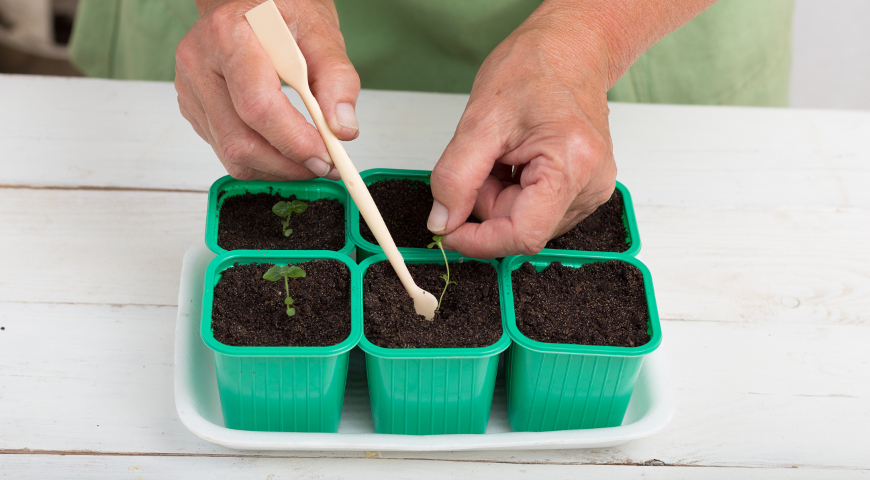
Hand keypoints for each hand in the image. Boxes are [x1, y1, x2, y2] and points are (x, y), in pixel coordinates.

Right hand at [175, 0, 359, 180]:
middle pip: (240, 140)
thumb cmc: (282, 12)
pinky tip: (283, 146)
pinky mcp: (194, 109)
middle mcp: (200, 63)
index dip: (294, 140)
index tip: (326, 154)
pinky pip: (226, 151)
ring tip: (307, 158)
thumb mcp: (320, 32)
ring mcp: (191, 89)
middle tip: (324, 164)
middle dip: (288, 164)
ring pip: (232, 154)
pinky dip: (261, 160)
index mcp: (229, 36)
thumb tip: (342, 130)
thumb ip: (337, 80)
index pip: (258, 106)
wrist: (249, 2)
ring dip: (276, 168)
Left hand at [426, 7, 616, 258]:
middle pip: (520, 227)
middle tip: (483, 159)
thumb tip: (443, 221)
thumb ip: (455, 177)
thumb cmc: (535, 69)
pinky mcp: (583, 190)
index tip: (447, 230)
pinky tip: (515, 160)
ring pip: (524, 221)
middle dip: (487, 203)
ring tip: (503, 153)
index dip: (479, 241)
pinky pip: (534, 210)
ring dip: (498, 197)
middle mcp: (591, 185)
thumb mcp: (479, 120)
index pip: (523, 235)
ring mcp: (591, 190)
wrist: (569, 49)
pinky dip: (512, 191)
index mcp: (572, 165)